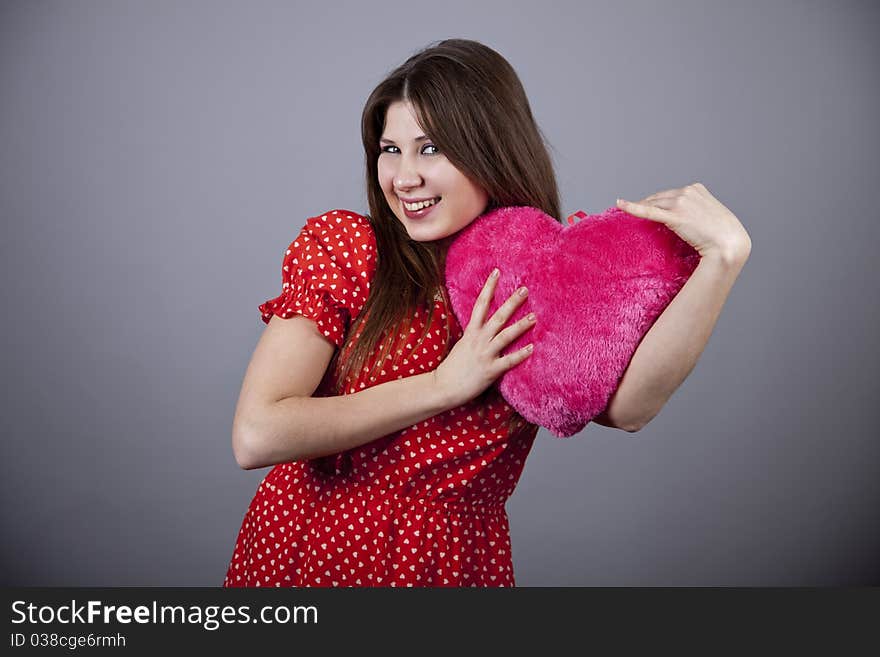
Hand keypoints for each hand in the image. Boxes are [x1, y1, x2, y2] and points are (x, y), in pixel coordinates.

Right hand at [433, 270, 535, 407]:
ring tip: (534, 316)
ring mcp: (485, 354)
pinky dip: (520, 354)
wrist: (442, 387)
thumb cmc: (452, 368)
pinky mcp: (490, 370)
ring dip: (520, 325)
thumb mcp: (462, 345)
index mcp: (471, 332)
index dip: (489, 287)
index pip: (480, 304)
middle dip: (511, 302)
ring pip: (505, 336)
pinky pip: (508, 361)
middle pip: (497, 316)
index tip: (497, 272)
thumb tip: (484, 326)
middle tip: (525, 289)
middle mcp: (479, 340)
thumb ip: (474, 335)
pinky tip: (532, 348)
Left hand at [616, 182, 751, 262]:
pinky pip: (649, 211)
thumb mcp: (712, 216)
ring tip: (629, 212)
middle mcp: (688, 192)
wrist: (729, 243)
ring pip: (653, 203)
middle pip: (660, 197)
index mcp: (697, 189)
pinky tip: (620, 204)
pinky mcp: (675, 216)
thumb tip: (689, 219)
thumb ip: (698, 212)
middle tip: (636, 211)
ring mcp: (681, 203)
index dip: (659, 201)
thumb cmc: (724, 235)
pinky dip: (632, 207)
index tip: (652, 207)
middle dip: (648, 203)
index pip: (671, 193)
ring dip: (641, 207)